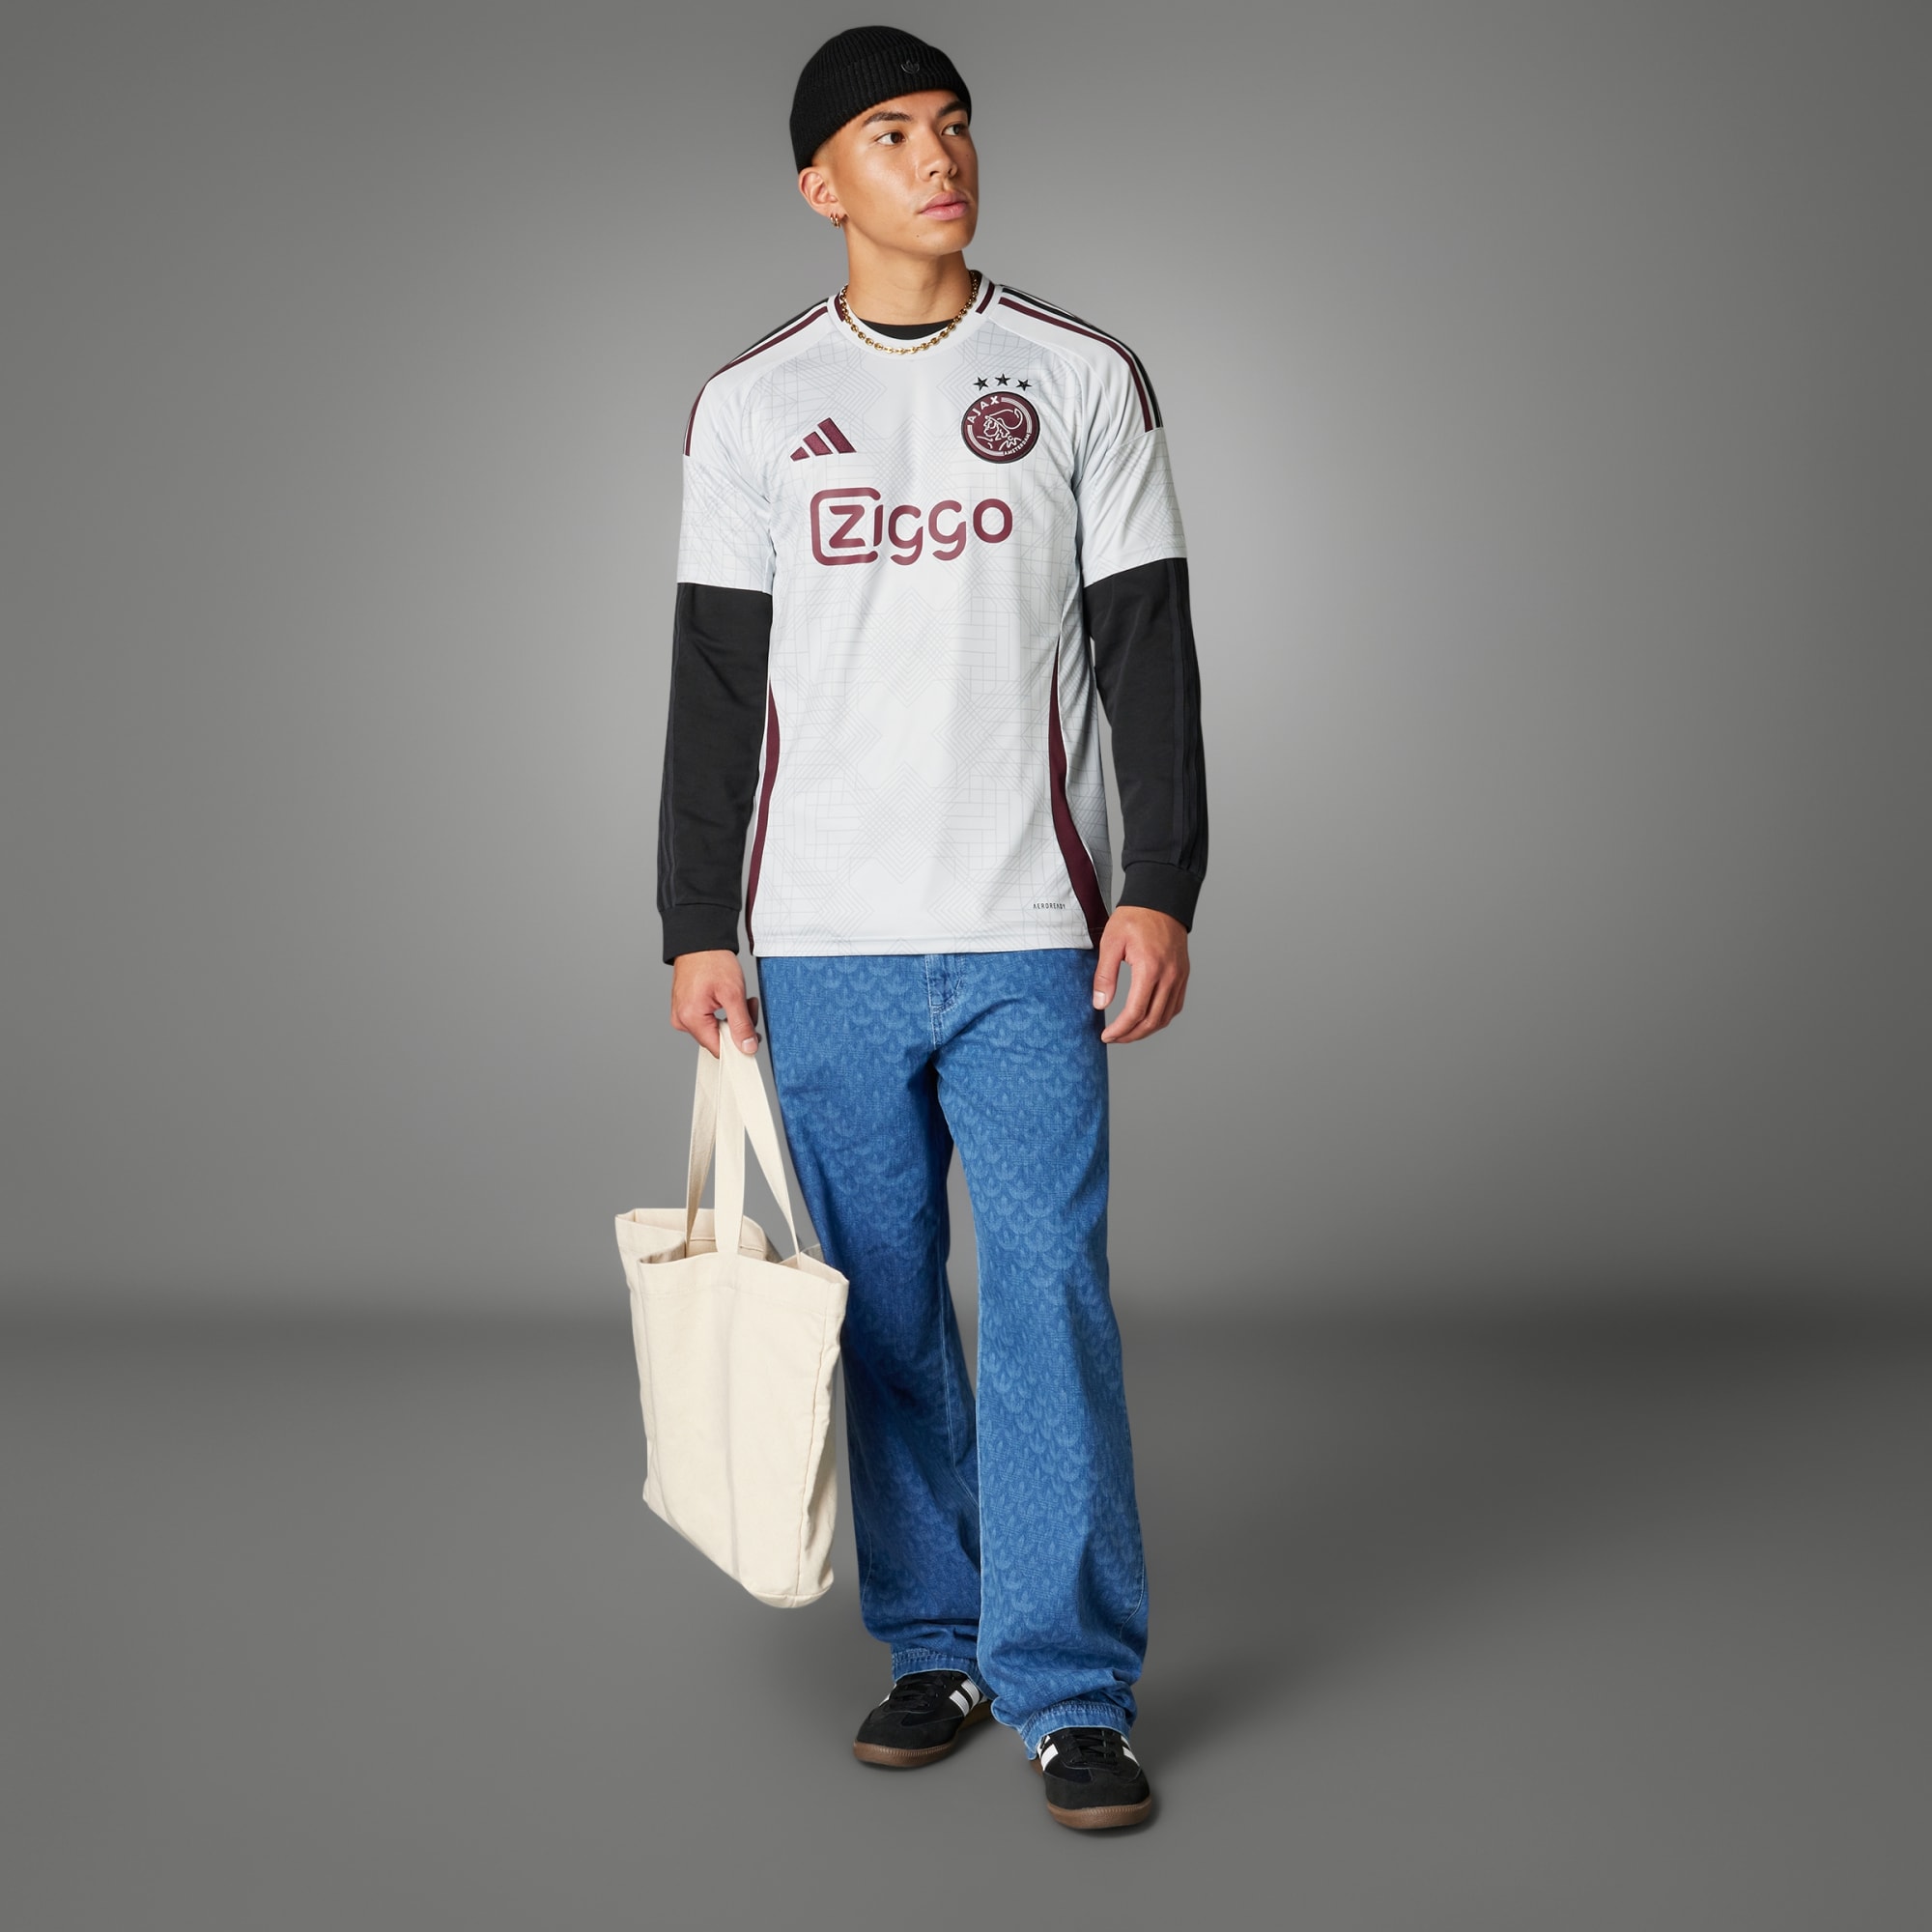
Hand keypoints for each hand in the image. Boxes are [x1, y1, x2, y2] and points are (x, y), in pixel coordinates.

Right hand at [670, 949, 760, 1057]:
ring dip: (733, 1018)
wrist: (700, 941)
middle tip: (750, 1006)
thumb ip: (741, 1024)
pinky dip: (723, 1012)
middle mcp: (682, 1020)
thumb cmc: (712, 961)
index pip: (718, 1049)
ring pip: (715, 1029)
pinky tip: (730, 999)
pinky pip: (708, 1020)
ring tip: (742, 999)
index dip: (738, 1045)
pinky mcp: (686, 1009)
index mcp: (690, 1019)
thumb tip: (747, 1048)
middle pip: (717, 1039)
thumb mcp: (733, 993)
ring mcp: (682, 1015)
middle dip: (738, 1026)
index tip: (754, 1035)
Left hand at [1092, 907, 1189, 1043]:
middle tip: (1114, 1038)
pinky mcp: (1183, 975)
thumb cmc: (1134, 918)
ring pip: (1166, 1017)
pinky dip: (1161, 1018)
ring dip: (1146, 1030)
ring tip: (1128, 1032)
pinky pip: (1175, 1006)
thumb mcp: (1111, 943)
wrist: (1161, 900)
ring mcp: (1179, 977)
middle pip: (1152, 1021)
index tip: (1106, 1036)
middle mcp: (1169, 976)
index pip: (1135, 1012)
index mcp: (1150, 969)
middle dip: (1131, 1035)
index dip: (1119, 1029)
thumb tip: (1100, 1004)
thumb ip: (1105, 975)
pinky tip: (1147, 1019)